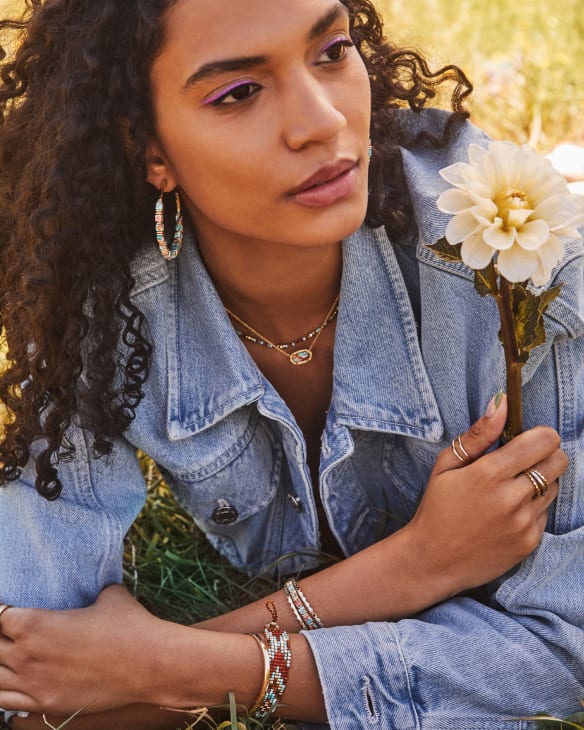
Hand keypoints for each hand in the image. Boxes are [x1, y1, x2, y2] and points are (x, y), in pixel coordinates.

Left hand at [0, 585, 167, 715]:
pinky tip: (9, 681)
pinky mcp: (45, 704)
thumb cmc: (129, 625)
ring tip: (9, 656)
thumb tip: (98, 585)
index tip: (8, 611)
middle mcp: (25, 654)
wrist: (148, 663)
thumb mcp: (108, 595)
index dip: (1, 611)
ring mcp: (32, 684)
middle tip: (10, 632)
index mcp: (33, 623)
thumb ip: (91, 590)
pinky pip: (4, 703)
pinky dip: (2, 690)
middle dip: (0, 636)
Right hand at [405, 394, 566, 595]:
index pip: (544, 441)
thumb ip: (479, 434)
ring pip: (554, 487)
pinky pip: (545, 515)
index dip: (540, 435)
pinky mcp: (530, 543)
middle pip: (559, 461)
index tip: (527, 440)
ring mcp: (524, 523)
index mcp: (490, 473)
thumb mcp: (446, 465)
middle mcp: (512, 498)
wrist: (432, 559)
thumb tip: (502, 403)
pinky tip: (507, 514)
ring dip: (539, 483)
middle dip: (546, 455)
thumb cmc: (436, 507)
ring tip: (510, 490)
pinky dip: (532, 509)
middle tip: (522, 462)